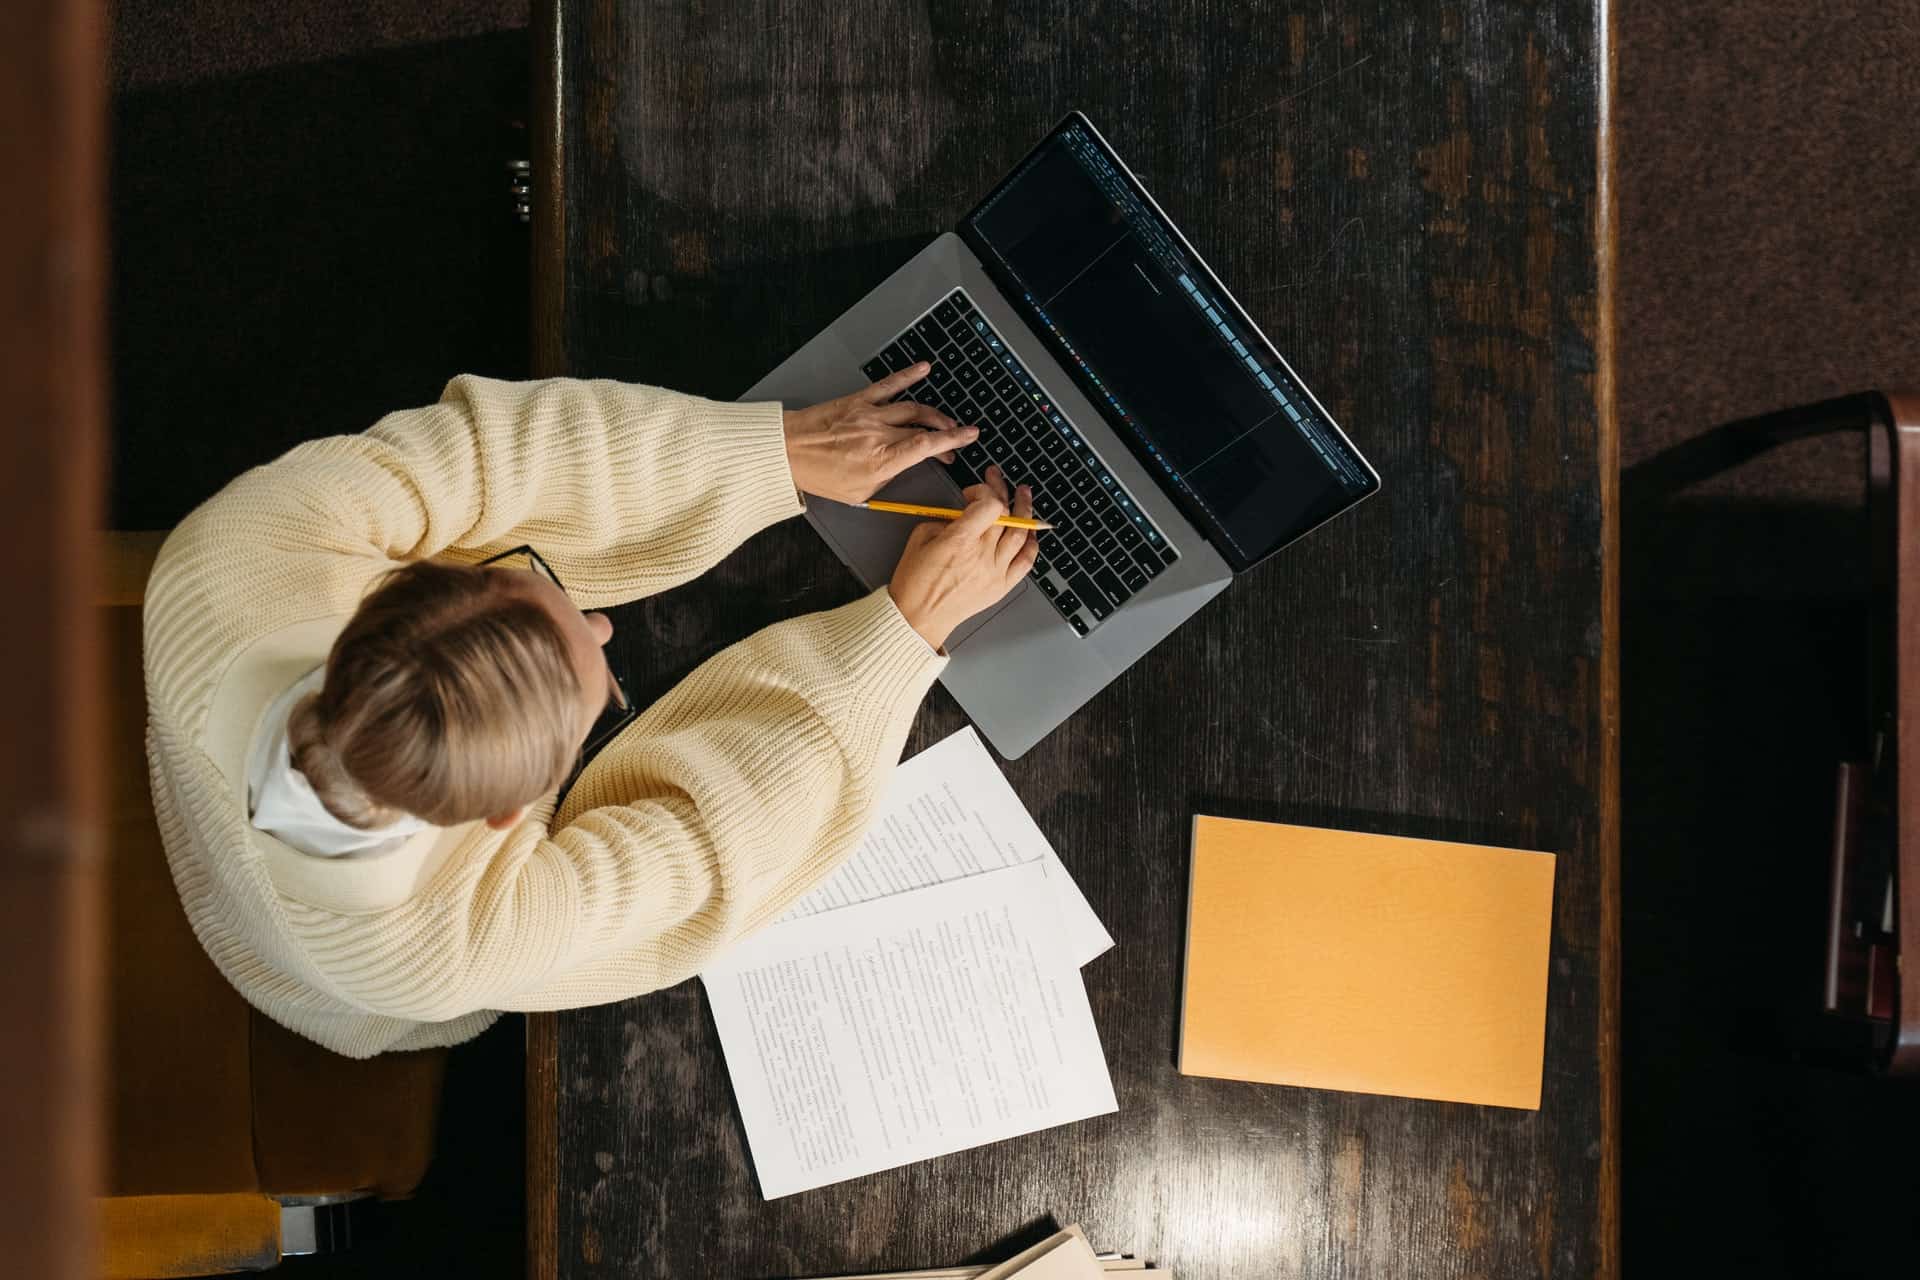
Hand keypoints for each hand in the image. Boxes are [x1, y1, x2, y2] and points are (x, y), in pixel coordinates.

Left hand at [782, 364, 978, 503]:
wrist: (787, 452)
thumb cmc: (817, 474)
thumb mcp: (858, 493)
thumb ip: (886, 479)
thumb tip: (903, 468)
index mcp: (880, 460)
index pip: (927, 446)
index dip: (953, 441)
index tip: (969, 437)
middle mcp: (878, 434)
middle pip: (924, 428)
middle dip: (946, 432)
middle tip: (955, 438)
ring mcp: (869, 414)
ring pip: (912, 407)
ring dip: (933, 412)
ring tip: (944, 419)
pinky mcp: (858, 401)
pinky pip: (888, 385)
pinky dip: (908, 375)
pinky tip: (923, 369)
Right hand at [887, 466, 1038, 650]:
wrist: (918, 617)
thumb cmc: (915, 581)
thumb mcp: (920, 537)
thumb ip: (946, 519)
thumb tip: (965, 512)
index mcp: (959, 540)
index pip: (990, 504)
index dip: (984, 491)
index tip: (973, 493)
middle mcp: (981, 555)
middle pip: (1005, 514)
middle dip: (1002, 491)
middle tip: (999, 481)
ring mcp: (995, 572)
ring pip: (1021, 534)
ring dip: (1025, 510)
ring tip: (1024, 496)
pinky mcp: (1001, 586)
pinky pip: (1025, 562)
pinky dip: (1031, 544)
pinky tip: (1031, 533)